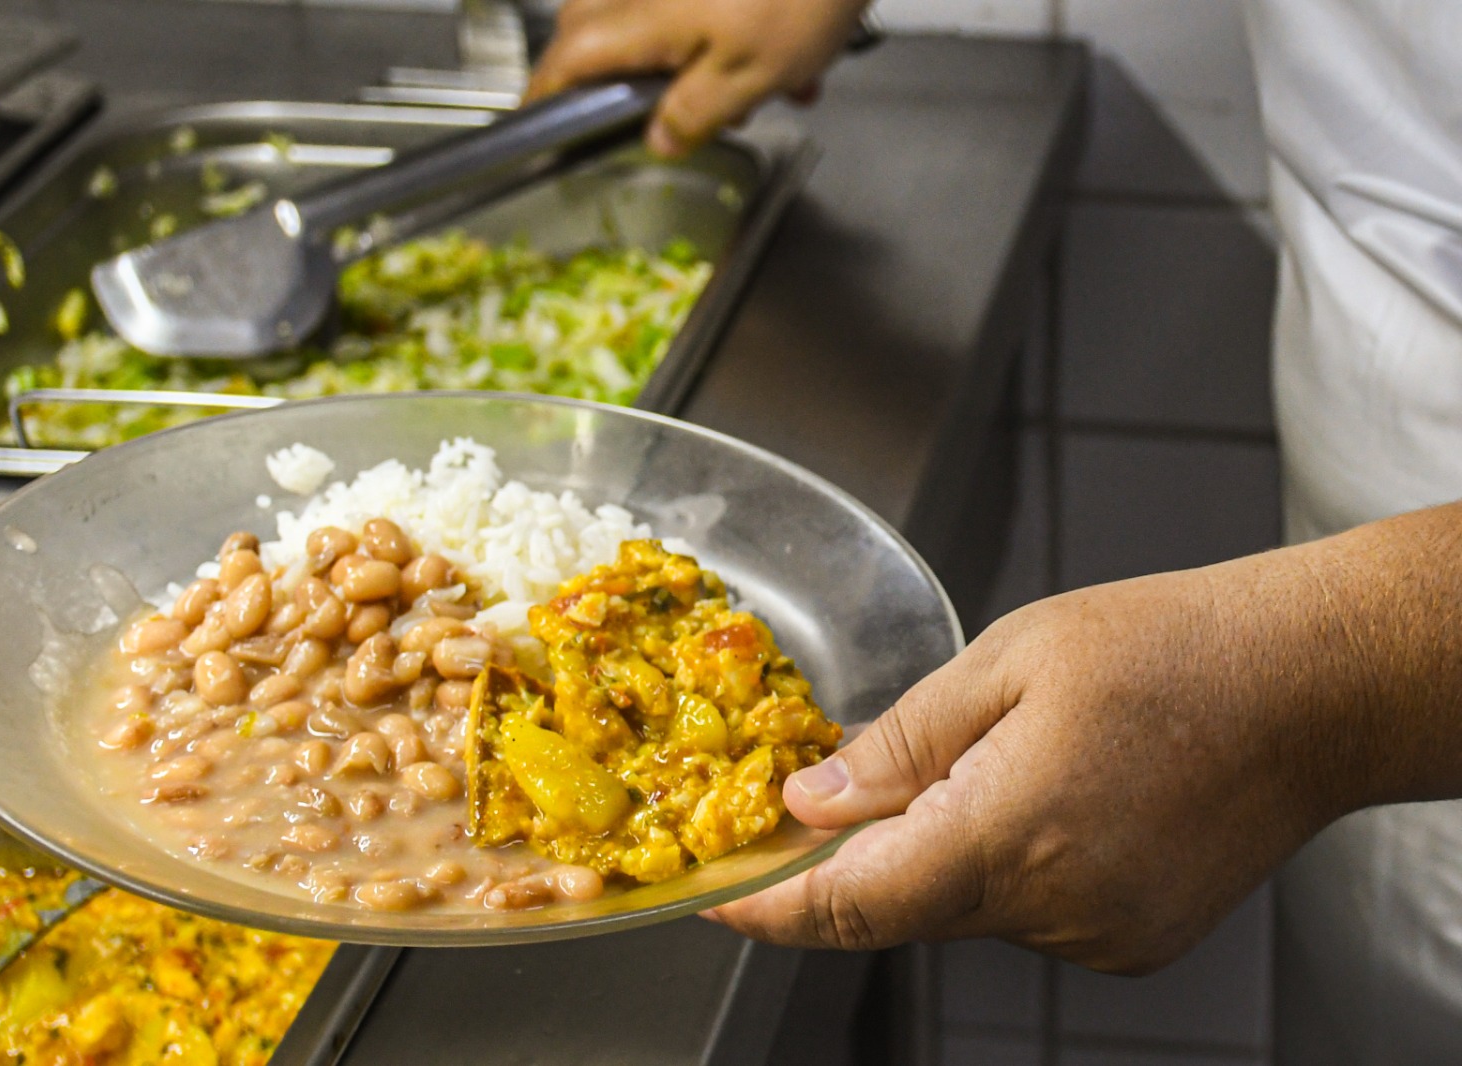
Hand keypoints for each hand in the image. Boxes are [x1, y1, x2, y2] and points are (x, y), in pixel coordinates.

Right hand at [526, 0, 867, 156]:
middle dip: (641, 83)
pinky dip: (737, 38)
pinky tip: (793, 61)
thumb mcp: (749, 77)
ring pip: (658, 23)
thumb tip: (660, 139)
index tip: (536, 122)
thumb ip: (694, 114)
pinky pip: (699, 9)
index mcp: (640, 20)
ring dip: (707, 64)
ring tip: (774, 84)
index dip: (546, 95)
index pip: (566, 60)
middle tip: (690, 116)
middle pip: (601, 36)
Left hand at [710, 546, 1398, 972]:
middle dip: (855, 857)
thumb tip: (810, 802)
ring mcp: (1097, 934)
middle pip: (901, 907)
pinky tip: (1045, 793)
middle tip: (835, 789)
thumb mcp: (1006, 662)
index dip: (770, 907)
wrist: (1310, 686)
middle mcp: (1049, 908)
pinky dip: (1005, 864)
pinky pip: (1028, 913)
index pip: (849, 906)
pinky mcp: (1133, 940)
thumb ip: (898, 745)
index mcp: (1003, 834)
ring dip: (940, 850)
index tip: (718, 896)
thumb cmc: (1167, 649)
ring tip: (988, 758)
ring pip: (965, 907)